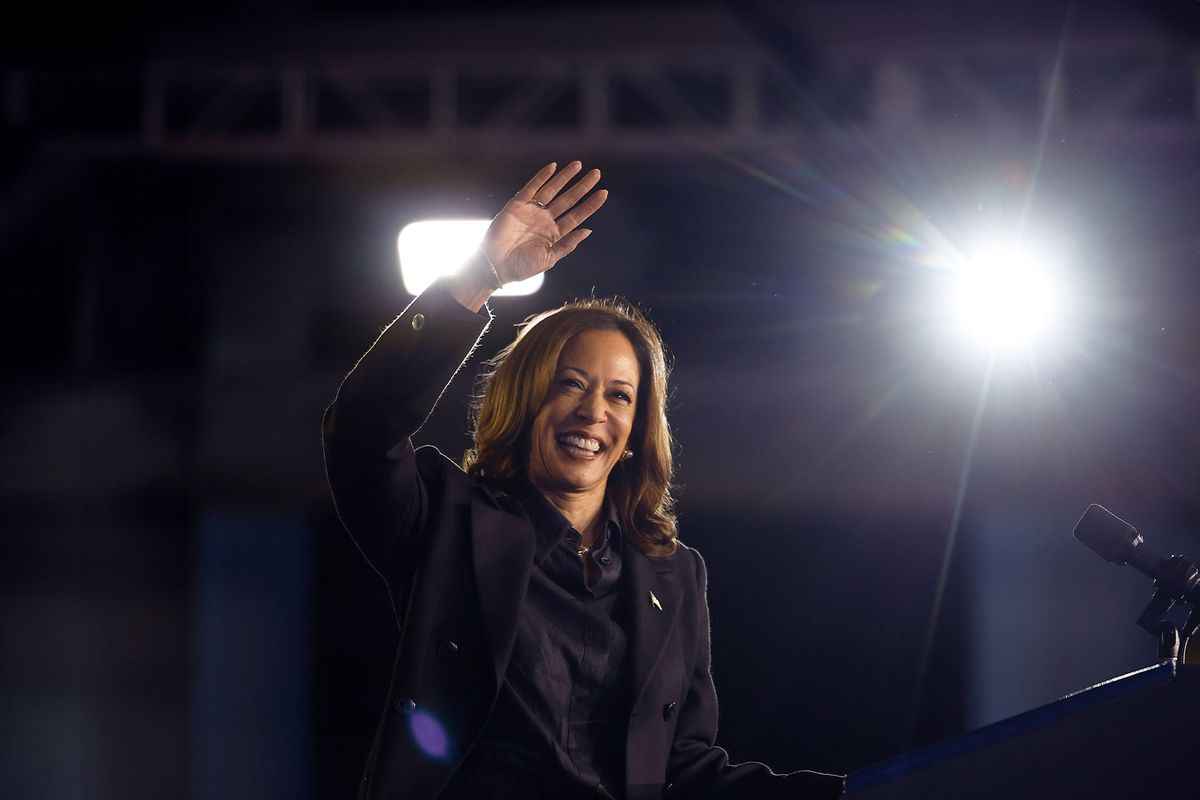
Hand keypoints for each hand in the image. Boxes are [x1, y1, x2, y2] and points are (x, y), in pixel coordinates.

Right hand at [483, 161, 607, 283]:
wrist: (495, 266)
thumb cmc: (521, 267)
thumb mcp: (549, 259)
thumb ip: (567, 245)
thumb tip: (588, 230)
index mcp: (554, 233)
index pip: (576, 216)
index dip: (590, 205)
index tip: (604, 193)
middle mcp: (545, 220)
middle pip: (568, 199)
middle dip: (582, 187)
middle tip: (597, 173)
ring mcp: (532, 211)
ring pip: (552, 190)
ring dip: (565, 178)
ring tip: (579, 165)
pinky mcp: (517, 205)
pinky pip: (531, 188)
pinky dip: (541, 177)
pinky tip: (553, 167)